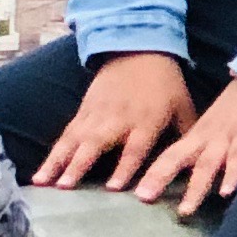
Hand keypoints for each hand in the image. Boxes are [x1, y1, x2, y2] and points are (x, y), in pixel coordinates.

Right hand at [33, 53, 192, 189]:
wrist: (138, 47)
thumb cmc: (165, 83)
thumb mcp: (183, 107)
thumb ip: (185, 136)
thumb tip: (195, 165)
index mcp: (146, 120)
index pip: (134, 148)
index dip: (124, 167)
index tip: (112, 188)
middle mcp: (117, 119)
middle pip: (95, 144)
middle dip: (78, 166)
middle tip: (64, 187)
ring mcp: (96, 114)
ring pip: (73, 140)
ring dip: (56, 162)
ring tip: (41, 182)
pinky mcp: (83, 110)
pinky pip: (66, 134)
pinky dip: (54, 152)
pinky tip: (43, 170)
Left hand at [131, 78, 236, 213]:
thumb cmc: (233, 110)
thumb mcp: (208, 128)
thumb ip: (195, 149)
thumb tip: (175, 173)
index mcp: (194, 136)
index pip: (166, 155)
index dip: (149, 173)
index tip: (132, 192)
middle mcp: (204, 138)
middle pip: (177, 158)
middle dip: (159, 178)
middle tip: (142, 198)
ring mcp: (225, 137)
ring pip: (207, 164)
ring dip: (195, 188)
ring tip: (185, 211)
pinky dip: (233, 174)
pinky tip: (227, 193)